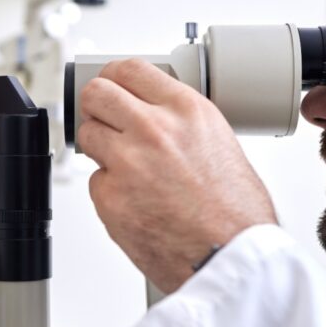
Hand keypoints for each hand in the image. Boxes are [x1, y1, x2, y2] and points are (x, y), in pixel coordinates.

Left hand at [78, 59, 277, 292]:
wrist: (231, 258)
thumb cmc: (237, 213)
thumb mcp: (221, 143)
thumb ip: (182, 123)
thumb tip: (157, 115)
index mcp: (186, 110)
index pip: (129, 69)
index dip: (114, 77)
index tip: (111, 86)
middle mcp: (153, 129)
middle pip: (96, 94)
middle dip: (96, 107)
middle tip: (105, 121)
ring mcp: (127, 163)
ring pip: (88, 136)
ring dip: (101, 150)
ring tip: (130, 170)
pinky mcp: (110, 198)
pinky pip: (95, 183)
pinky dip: (111, 192)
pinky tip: (139, 205)